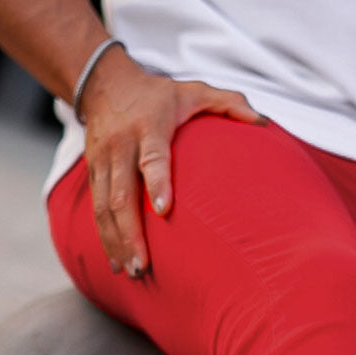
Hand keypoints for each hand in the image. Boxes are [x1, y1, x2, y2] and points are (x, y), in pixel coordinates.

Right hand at [80, 45, 266, 276]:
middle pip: (121, 193)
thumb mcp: (195, 90)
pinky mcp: (92, 172)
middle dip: (130, 232)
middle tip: (143, 265)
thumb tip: (263, 124)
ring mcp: (103, 160)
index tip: (164, 211)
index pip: (152, 157)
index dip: (157, 182)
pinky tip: (115, 262)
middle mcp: (121, 145)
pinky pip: (95, 208)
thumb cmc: (161, 94)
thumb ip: (230, 103)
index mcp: (149, 126)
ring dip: (115, 241)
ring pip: (104, 206)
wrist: (105, 83)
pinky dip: (104, 236)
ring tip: (129, 271)